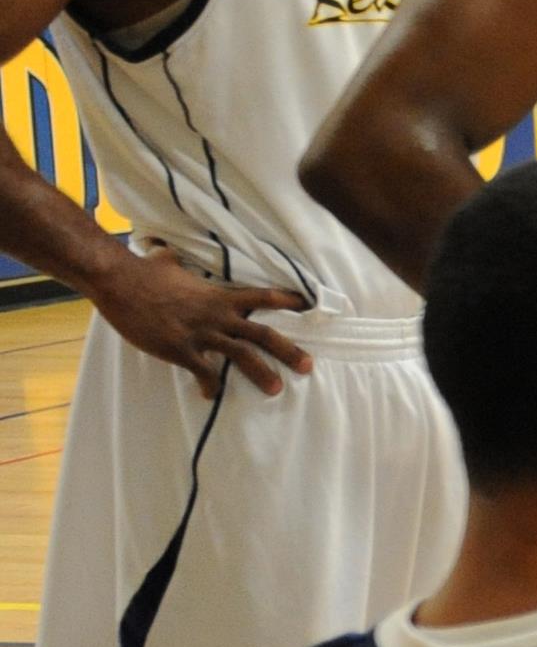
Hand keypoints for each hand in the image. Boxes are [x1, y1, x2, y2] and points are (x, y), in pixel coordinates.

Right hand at [91, 248, 307, 395]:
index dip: (288, 302)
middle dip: (288, 350)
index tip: (309, 308)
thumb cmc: (142, 271)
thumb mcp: (166, 261)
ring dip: (262, 374)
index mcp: (219, 295)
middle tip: (308, 366)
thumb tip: (162, 250)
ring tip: (277, 389)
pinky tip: (211, 395)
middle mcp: (217, 315)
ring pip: (242, 356)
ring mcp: (201, 333)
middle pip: (263, 333)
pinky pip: (203, 372)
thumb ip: (174, 260)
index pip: (263, 296)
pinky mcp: (181, 349)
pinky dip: (210, 386)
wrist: (118, 282)